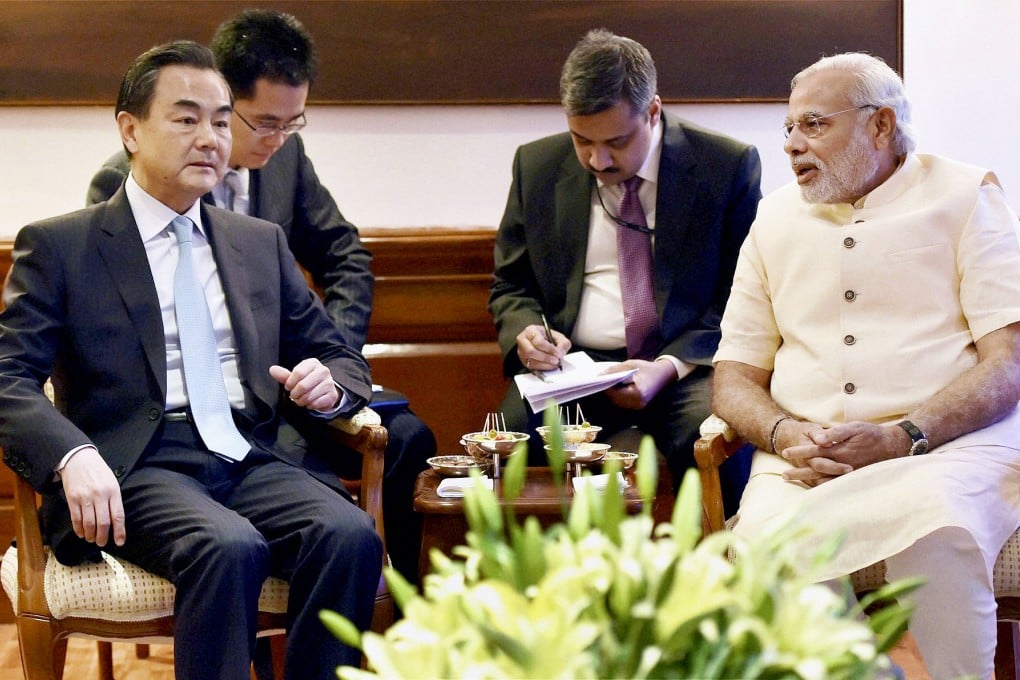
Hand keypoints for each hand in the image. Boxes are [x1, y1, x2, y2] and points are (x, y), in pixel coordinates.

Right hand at [60, 447, 125, 547]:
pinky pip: (75, 519)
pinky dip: (78, 529)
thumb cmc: (98, 471)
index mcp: (113, 491)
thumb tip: (116, 520)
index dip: (119, 531)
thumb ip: (114, 499)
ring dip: (91, 535)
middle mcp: (100, 495)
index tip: (119, 542)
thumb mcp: (112, 481)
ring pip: (88, 523)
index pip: (118, 515)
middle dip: (103, 537)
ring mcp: (84, 497)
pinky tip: (82, 534)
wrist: (78, 458)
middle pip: (102, 522)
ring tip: (92, 539)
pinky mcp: (72, 499)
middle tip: (102, 543)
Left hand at [270, 358, 338, 411]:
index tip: (288, 387)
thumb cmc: (308, 382)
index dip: (290, 383)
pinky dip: (310, 406)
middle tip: (294, 396)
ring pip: (309, 396)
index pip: (298, 372)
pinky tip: (310, 403)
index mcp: (313, 363)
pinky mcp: (332, 395)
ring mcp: (329, 383)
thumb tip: (272, 369)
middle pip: (303, 385)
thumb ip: (284, 375)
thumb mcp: (295, 377)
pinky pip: (316, 403)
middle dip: (295, 394)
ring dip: (301, 401)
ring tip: (301, 400)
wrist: (325, 390)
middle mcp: (323, 371)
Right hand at [516, 323, 569, 370]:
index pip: (538, 341)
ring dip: (544, 364)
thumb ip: (562, 344)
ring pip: (530, 361)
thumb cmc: (548, 338)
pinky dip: (542, 368)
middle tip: (556, 360)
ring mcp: (521, 352)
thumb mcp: (558, 336)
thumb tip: (560, 353)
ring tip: (554, 364)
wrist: (541, 341)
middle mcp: (523, 341)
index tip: (558, 353)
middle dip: (546, 358)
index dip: (549, 349)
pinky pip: (531, 367)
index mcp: (531, 331)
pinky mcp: (524, 361)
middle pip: (531, 352)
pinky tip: (549, 366)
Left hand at [604, 359, 675, 409]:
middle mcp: (638, 402)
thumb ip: (615, 370)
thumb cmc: (647, 368)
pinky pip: (624, 402)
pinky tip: (614, 388)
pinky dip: (617, 396)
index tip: (597, 380)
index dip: (605, 387)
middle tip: (599, 382)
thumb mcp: (630, 365)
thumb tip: (600, 375)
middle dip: (607, 391)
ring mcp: (638, 406)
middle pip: (615, 399)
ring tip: (605, 384)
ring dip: (611, 394)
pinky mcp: (638, 406)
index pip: (616, 393)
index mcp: (637, 392)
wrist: (664, 375)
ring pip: (618, 402)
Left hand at [779, 420, 907, 481]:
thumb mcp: (855, 427)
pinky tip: (813, 487)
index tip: (785, 452)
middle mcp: (841, 465)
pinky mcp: (854, 479)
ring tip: (792, 481)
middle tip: (783, 475)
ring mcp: (848, 474)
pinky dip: (823, 487)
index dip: (799, 452)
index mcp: (840, 451)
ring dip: (807, 481)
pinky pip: (835, 486)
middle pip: (815, 470)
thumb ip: (835, 433)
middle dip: (798, 472)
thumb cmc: (873, 434)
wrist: (894, 447)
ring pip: (823, 480)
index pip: (814, 452)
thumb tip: (818, 438)